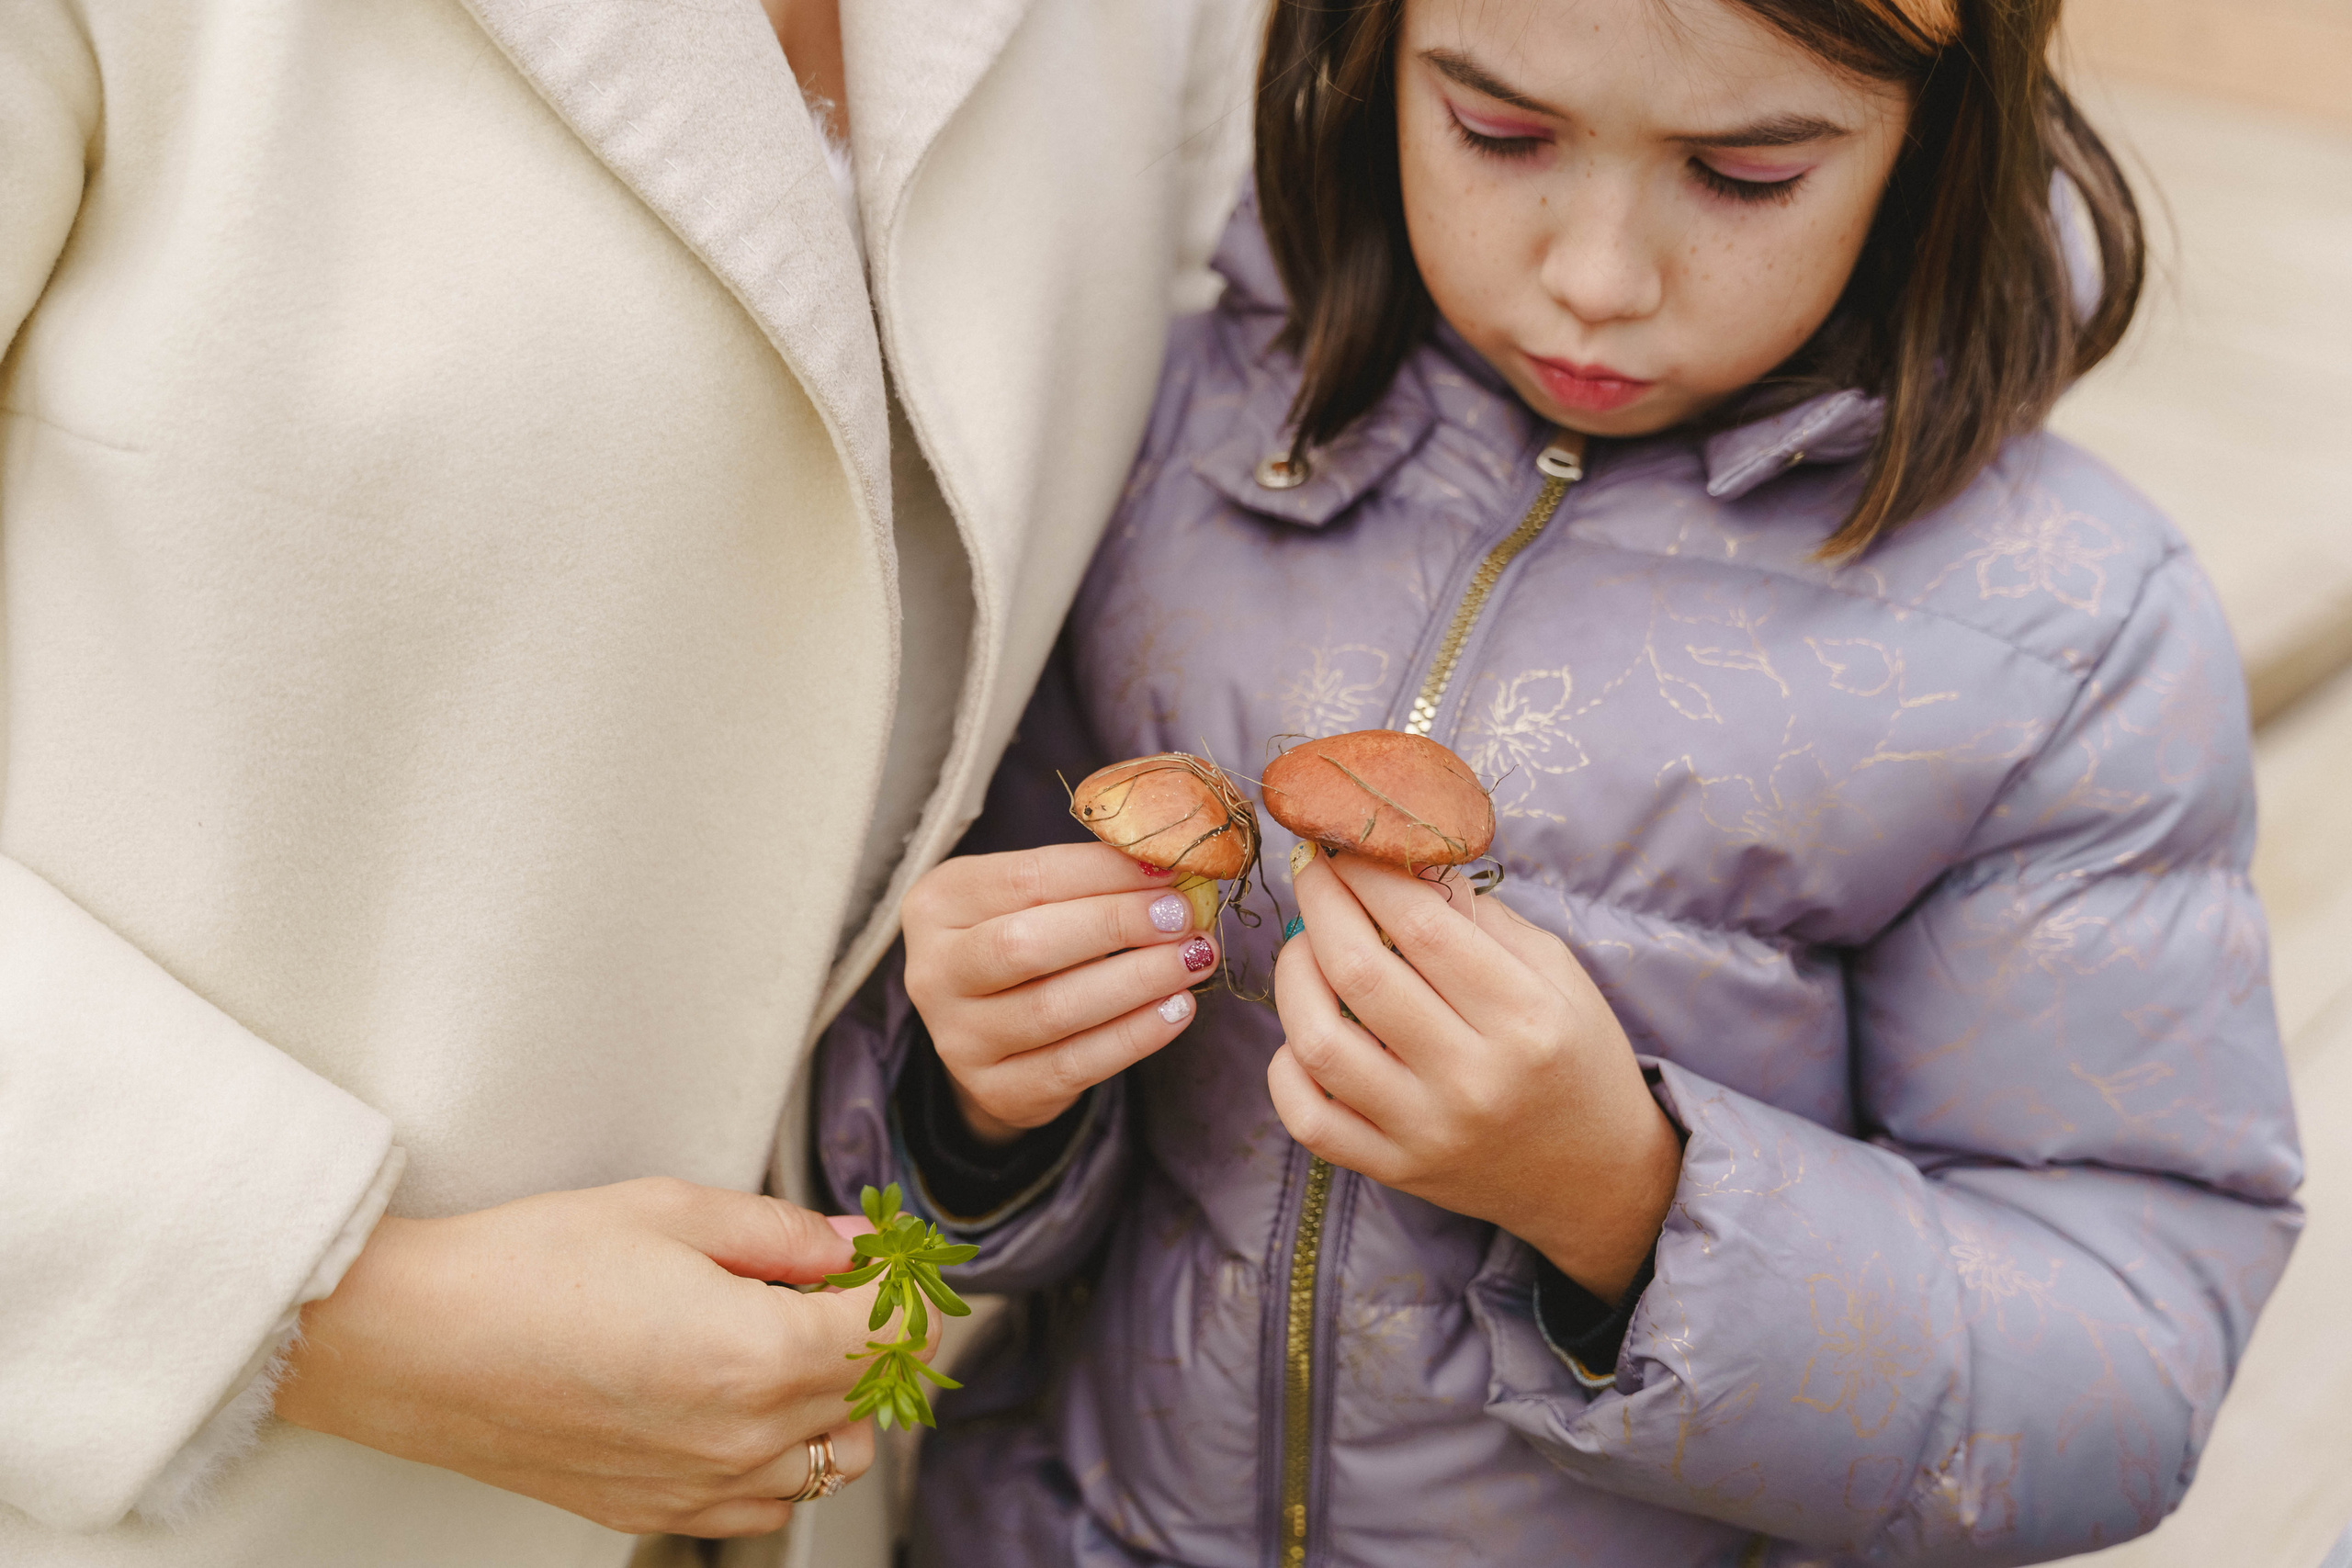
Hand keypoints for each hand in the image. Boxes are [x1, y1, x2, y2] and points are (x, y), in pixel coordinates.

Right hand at [274, 1179, 886, 1537]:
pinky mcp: (657, 1508)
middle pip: (873, 1396)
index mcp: (756, 1355)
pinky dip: (783, 1456)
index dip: (900, 1283)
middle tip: (836, 1283)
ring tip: (785, 1339)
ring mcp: (700, 1484)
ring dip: (837, 1402)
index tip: (888, 1256)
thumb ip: (782, 1233)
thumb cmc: (524, 1270)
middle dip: (874, 1335)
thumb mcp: (672, 1212)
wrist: (414, 1344)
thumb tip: (851, 1245)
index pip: (891, 1332)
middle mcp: (741, 1437)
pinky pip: (767, 1502)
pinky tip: (742, 1400)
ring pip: (833, 1460)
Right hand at [901, 843, 1218, 1144]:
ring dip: (1137, 981)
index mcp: (938, 903)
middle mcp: (933, 972)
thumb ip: (1088, 879)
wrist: (991, 1032)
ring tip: (1193, 958)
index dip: (1103, 872)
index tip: (1168, 868)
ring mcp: (958, 1039)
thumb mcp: (1034, 898)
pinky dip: (1135, 1035)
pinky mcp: (997, 1090)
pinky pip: (1074, 1064)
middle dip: (1116, 926)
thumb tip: (1170, 860)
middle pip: (1026, 946)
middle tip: (1183, 916)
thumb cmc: (1025, 940)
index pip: (1025, 878)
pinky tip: (1177, 1009)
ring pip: (1053, 1009)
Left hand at [1267, 853, 1681, 1300]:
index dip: (1368, 872)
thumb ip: (1481, 917)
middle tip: (1312, 870)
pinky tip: (1303, 1029)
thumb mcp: (1557, 974)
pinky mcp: (1395, 1169)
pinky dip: (1285, 1066)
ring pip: (1319, 1042)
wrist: (1597, 1178)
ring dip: (1293, 975)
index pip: (1420, 925)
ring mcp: (1427, 1130)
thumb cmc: (1576, 1057)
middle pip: (1360, 973)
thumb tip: (1402, 861)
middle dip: (1320, 903)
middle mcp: (1473, 1078)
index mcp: (1525, 1020)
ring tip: (1303, 943)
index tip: (1344, 840)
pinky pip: (1308, 1117)